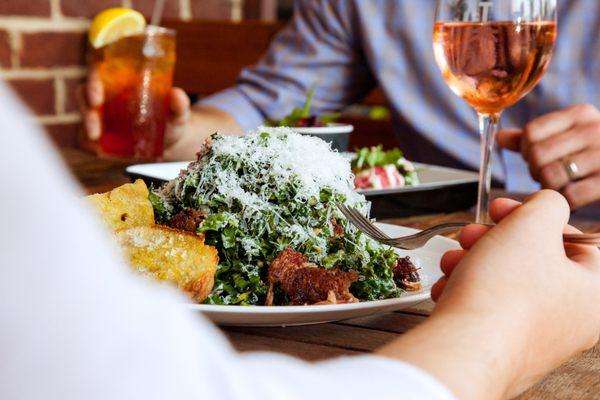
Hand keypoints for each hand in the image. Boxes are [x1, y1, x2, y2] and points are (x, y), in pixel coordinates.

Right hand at [77, 70, 241, 159]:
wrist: (170, 140)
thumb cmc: (171, 118)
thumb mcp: (178, 111)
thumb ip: (179, 104)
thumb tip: (176, 94)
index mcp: (121, 82)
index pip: (99, 73)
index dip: (93, 81)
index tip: (98, 97)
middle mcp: (107, 96)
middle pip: (85, 95)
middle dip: (87, 110)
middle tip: (95, 125)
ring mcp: (101, 115)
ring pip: (84, 116)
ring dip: (86, 126)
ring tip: (95, 138)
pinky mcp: (100, 134)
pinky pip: (86, 137)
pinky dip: (88, 143)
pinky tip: (96, 150)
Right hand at [429, 191, 599, 397]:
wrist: (465, 349)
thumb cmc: (504, 294)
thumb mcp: (532, 224)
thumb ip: (548, 204)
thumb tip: (548, 206)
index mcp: (591, 293)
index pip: (577, 243)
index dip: (538, 218)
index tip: (507, 210)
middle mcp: (569, 322)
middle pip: (533, 262)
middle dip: (494, 239)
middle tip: (473, 234)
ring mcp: (533, 338)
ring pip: (504, 284)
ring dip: (473, 262)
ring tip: (454, 261)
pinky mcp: (500, 348)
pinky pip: (486, 309)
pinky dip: (466, 291)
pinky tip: (450, 287)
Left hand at [498, 104, 599, 207]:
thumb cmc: (593, 155)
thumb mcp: (568, 138)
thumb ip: (534, 138)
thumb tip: (500, 137)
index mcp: (581, 114)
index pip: (531, 133)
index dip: (526, 152)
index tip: (538, 160)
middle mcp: (595, 129)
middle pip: (537, 155)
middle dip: (537, 172)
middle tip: (550, 178)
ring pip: (550, 176)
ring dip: (550, 189)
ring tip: (562, 187)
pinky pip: (570, 196)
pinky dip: (566, 202)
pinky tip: (574, 199)